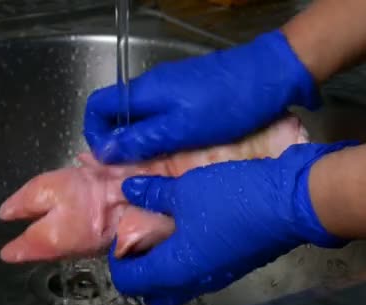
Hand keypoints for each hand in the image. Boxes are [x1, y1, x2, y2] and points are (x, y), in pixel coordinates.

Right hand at [83, 30, 319, 163]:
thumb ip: (142, 139)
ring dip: (139, 141)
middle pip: (117, 113)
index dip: (94, 133)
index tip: (108, 158)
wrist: (271, 75)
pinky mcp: (187, 94)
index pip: (97, 106)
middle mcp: (151, 86)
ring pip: (140, 117)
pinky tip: (175, 151)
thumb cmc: (226, 104)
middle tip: (131, 169)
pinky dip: (159, 135)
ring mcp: (170, 88)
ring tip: (153, 165)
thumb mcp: (181, 128)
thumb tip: (106, 151)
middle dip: (118, 142)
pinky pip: (160, 116)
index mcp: (143, 91)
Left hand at [108, 142, 355, 304]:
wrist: (290, 204)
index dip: (117, 262)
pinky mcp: (233, 265)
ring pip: (177, 284)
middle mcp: (193, 281)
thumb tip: (130, 188)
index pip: (130, 282)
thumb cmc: (230, 200)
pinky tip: (188, 229)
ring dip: (163, 265)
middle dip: (139, 271)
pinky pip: (199, 271)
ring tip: (159, 232)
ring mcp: (216, 276)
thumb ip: (153, 193)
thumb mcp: (184, 191)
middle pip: (154, 291)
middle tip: (136, 242)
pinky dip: (186, 259)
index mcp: (174, 269)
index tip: (118, 237)